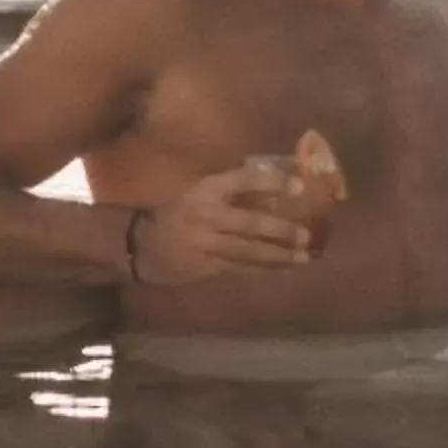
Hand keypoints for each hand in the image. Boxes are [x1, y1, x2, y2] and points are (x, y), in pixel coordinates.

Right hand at [123, 158, 312, 284]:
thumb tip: (272, 178)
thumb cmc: (175, 212)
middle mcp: (206, 215)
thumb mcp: (196, 190)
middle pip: (249, 223)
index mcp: (205, 190)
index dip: (271, 182)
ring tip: (304, 258)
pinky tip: (283, 270)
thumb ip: (228, 188)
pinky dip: (263, 269)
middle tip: (306, 235)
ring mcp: (205, 244)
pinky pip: (240, 268)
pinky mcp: (206, 266)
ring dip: (278, 256)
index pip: (242, 180)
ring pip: (248, 251)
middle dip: (280, 230)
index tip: (299, 185)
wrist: (142, 246)